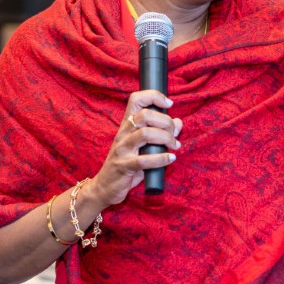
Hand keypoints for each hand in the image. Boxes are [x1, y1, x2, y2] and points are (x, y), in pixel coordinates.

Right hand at [85, 90, 181, 209]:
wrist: (105, 187)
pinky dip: (161, 158)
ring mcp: (122, 149)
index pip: (136, 99)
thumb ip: (160, 133)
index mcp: (126, 125)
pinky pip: (144, 160)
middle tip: (174, 134)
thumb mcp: (143, 147)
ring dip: (166, 138)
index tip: (169, 103)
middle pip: (145, 115)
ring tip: (174, 146)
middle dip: (166, 122)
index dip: (154, 96)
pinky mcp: (124, 166)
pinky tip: (171, 159)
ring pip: (146, 134)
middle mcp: (123, 133)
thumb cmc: (127, 164)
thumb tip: (178, 122)